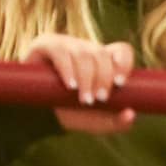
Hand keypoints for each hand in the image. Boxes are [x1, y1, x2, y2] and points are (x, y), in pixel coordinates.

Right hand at [22, 34, 137, 133]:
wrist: (33, 114)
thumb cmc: (68, 113)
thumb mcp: (94, 121)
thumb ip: (115, 122)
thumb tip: (131, 115)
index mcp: (103, 60)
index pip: (122, 50)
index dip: (124, 63)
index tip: (121, 84)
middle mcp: (86, 49)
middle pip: (101, 54)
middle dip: (103, 78)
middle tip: (100, 99)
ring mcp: (66, 44)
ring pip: (83, 54)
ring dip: (87, 78)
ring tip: (84, 99)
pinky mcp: (45, 45)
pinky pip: (60, 52)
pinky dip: (68, 70)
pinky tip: (70, 86)